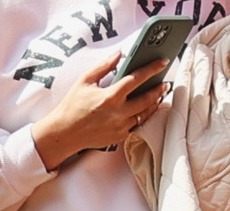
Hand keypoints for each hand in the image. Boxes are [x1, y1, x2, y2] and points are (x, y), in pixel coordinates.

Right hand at [29, 47, 168, 169]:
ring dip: (154, 104)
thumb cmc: (72, 106)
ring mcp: (120, 127)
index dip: (152, 68)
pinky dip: (142, 116)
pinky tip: (144, 110)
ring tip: (159, 96)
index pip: (137, 78)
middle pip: (147, 99)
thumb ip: (104, 65)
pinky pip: (136, 125)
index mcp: (111, 96)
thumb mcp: (85, 80)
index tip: (163, 62)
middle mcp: (118, 113)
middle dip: (159, 90)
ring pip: (145, 114)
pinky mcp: (119, 137)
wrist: (64, 133)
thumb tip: (119, 54)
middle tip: (165, 83)